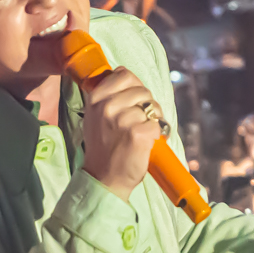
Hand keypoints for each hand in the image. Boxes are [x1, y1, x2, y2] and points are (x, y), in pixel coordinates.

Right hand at [81, 67, 160, 200]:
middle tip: (141, 121)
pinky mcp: (137, 133)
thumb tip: (129, 79)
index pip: (124, 74)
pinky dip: (157, 135)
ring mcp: (122, 119)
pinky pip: (157, 125)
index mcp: (96, 98)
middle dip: (148, 104)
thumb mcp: (96, 116)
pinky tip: (146, 143)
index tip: (134, 101)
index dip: (135, 87)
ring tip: (144, 133)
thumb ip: (109, 96)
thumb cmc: (104, 147)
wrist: (104, 178)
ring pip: (152, 107)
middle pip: (142, 90)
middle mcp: (107, 106)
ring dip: (154, 120)